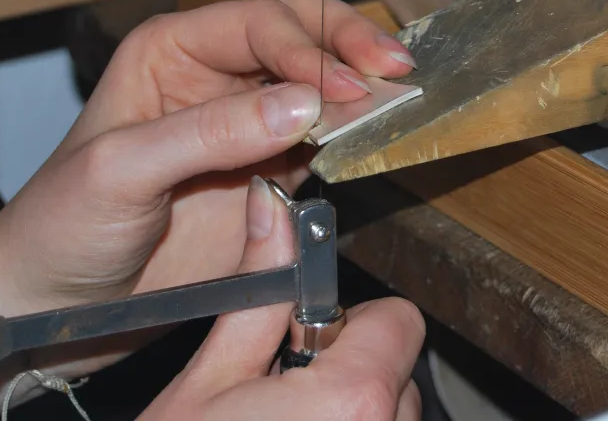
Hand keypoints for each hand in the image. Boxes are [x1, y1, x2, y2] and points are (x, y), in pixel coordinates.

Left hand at [0, 0, 414, 314]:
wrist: (62, 299)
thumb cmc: (63, 222)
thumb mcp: (122, 170)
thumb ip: (210, 132)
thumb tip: (302, 104)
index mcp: (173, 49)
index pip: (258, 23)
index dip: (306, 49)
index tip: (341, 88)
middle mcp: (217, 71)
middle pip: (299, 29)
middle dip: (347, 42)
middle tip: (392, 69)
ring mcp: (249, 118)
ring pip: (322, 78)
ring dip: (361, 83)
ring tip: (400, 97)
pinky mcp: (273, 166)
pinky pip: (326, 136)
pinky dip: (356, 132)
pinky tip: (379, 133)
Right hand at [140, 182, 424, 420]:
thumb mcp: (209, 381)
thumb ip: (258, 290)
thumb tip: (273, 208)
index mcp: (353, 401)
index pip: (398, 323)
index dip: (350, 327)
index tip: (307, 346)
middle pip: (398, 375)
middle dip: (350, 375)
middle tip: (286, 400)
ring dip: (352, 420)